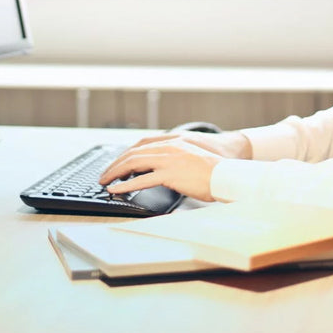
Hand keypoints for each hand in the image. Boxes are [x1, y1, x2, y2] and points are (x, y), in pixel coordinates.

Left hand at [98, 136, 225, 201]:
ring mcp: (168, 160)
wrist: (228, 174)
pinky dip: (126, 185)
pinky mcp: (170, 174)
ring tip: (105, 182)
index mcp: (174, 142)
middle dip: (116, 164)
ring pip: (133, 163)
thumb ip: (175, 159)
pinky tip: (116, 190)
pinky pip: (142, 180)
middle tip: (105, 175)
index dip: (126, 153)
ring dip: (116, 173)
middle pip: (133, 153)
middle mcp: (168, 148)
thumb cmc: (214, 171)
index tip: (117, 163)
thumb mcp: (192, 158)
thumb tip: (160, 170)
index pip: (141, 144)